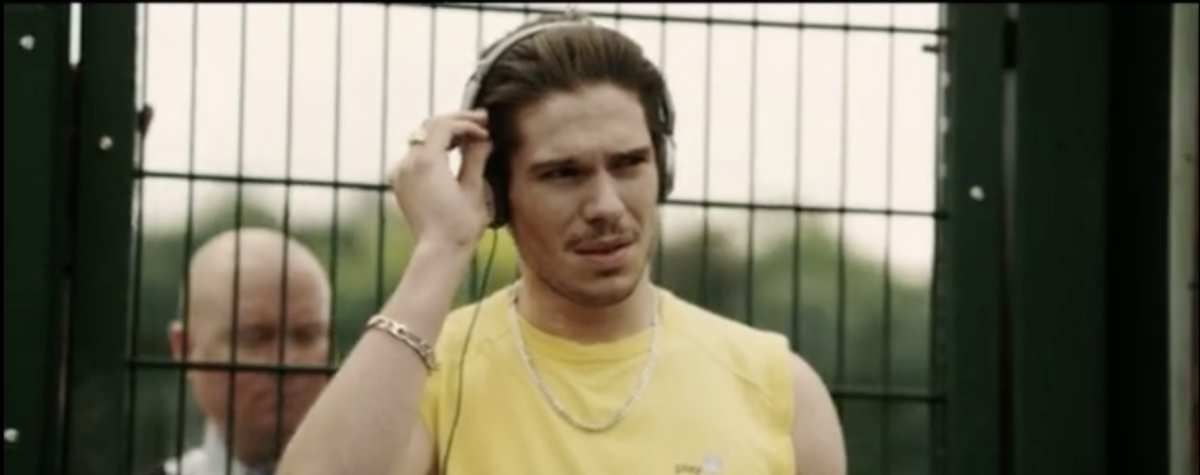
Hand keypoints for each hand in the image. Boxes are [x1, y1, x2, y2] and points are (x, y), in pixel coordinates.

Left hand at [389, 109, 494, 247]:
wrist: (438, 252)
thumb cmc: (460, 225)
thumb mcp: (474, 188)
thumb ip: (476, 157)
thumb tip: (482, 138)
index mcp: (426, 161)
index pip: (445, 126)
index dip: (468, 124)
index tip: (487, 131)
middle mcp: (408, 163)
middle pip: (430, 127)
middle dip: (456, 123)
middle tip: (481, 122)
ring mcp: (400, 173)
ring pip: (421, 139)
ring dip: (445, 134)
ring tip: (470, 136)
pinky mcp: (400, 183)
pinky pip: (415, 155)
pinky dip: (433, 148)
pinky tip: (451, 153)